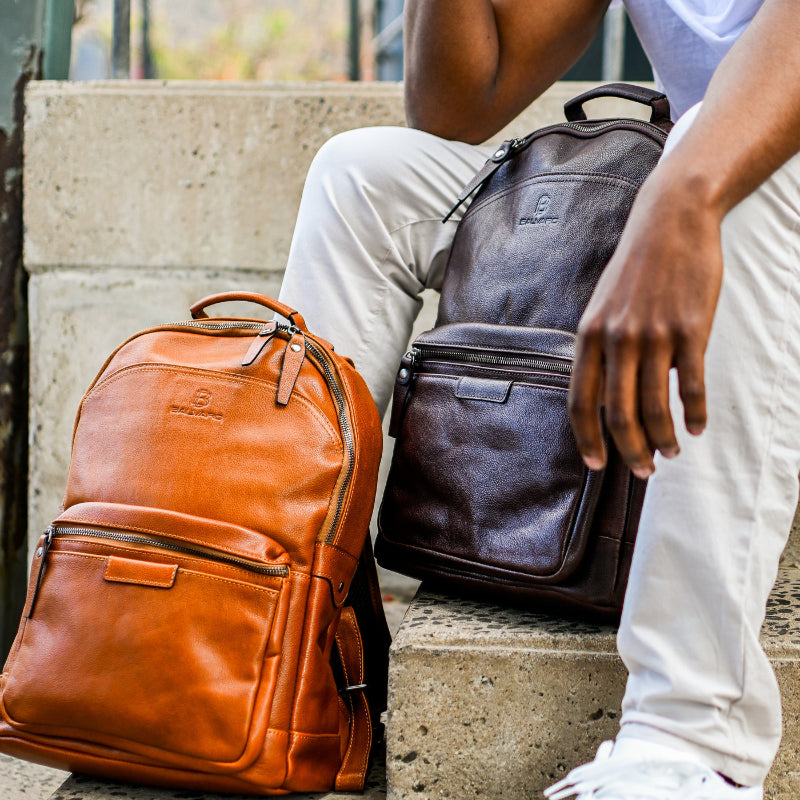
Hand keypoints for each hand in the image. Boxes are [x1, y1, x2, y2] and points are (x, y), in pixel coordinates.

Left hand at [567, 166, 724, 478]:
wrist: (670, 223)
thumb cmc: (634, 271)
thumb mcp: (601, 308)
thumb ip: (598, 351)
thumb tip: (600, 399)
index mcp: (588, 337)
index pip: (580, 402)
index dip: (586, 439)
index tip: (596, 465)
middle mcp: (616, 340)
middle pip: (617, 414)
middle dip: (629, 451)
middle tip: (643, 471)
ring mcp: (653, 336)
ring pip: (654, 407)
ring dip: (663, 439)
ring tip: (670, 452)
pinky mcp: (689, 331)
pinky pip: (691, 386)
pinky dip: (695, 413)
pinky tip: (698, 426)